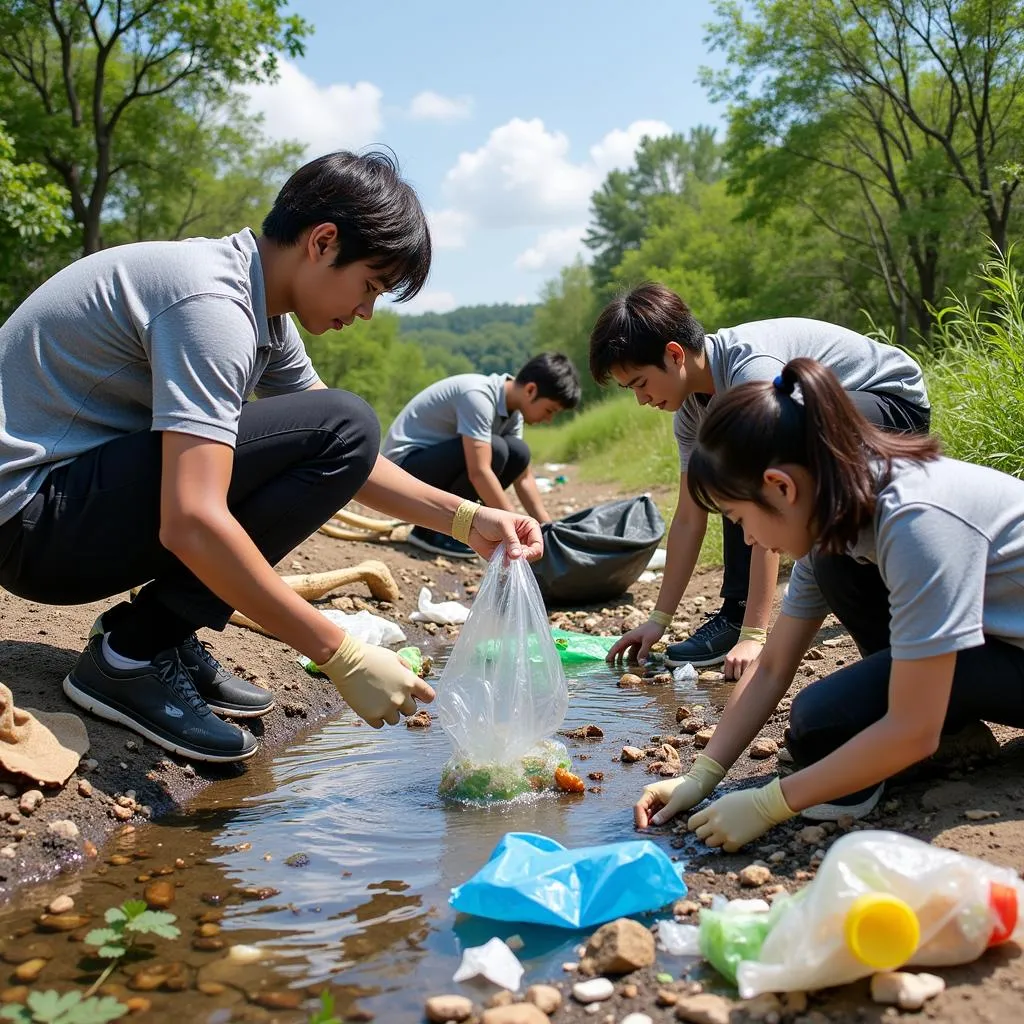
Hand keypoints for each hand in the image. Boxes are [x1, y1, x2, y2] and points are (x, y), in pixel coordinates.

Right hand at [321, 634, 435, 727]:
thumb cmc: (372, 656)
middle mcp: (401, 698)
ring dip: (389, 713)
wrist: (348, 662)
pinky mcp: (371, 716)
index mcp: (410, 682)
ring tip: (378, 701)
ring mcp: (386, 709)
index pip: (429, 696)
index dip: (424, 696)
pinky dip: (376, 718)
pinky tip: (370, 706)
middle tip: (391, 695)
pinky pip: (380, 725)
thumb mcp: (395, 658)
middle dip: (404, 704)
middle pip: (411, 710)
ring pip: (395, 720)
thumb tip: (411, 679)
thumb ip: (407, 671)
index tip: (418, 696)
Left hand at [468, 507, 542, 561]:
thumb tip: (518, 557)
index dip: (531, 553)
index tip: (520, 555)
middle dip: (520, 558)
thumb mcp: (503, 526)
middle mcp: (525, 540)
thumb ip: (511, 541)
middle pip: (531, 557)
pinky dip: (504, 565)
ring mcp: (516, 550)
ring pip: (520, 564)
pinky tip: (497, 557)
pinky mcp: (506, 558)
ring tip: (501, 552)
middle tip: (508, 554)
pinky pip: (509, 567)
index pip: (538, 546)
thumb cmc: (489, 519)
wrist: (471, 525)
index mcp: (530, 528)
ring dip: (511, 561)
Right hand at [608, 621, 664, 664]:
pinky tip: (632, 663)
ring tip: (620, 667)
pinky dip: (631, 657)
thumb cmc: (653, 630)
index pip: (616, 647)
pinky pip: (632, 651)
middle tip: (611, 666)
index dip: (611, 654)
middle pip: (619, 649)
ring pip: (625, 651)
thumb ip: (643, 652)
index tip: (606, 661)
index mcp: (628, 638)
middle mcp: (629, 639)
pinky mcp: (638, 642)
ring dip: (623, 658)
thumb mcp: (648, 641)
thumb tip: (640, 664)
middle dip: (614, 657)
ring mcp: (633, 641)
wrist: (659, 622)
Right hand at [634, 753, 725, 827]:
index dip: (640, 818)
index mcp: (650, 791)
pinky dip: (656, 820)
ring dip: (649, 822)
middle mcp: (650, 794)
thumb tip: (653, 823)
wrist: (698, 783)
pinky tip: (659, 827)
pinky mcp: (661, 804)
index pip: (639, 806)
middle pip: (641, 811)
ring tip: (652, 833)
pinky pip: (655, 814)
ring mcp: (655, 799)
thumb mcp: (677, 804)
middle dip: (643, 822)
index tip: (644, 830)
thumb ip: (665, 813)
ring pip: (648, 813)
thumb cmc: (688, 791)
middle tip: (647, 834)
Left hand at [687, 778, 794, 851]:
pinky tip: (735, 838)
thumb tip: (705, 819)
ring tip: (724, 835)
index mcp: (711, 810)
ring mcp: (725, 834)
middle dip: (705, 834)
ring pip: (710, 844)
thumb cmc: (745, 799)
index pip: (692, 822)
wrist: (764, 805)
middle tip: (712, 831)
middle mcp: (715, 823)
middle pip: (699, 835)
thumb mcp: (724, 801)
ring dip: (715, 841)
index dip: (694, 825)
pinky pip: (725, 849)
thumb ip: (713, 811)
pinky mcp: (736, 843)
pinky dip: (728, 846)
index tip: (699, 826)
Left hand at [723, 638, 763, 680]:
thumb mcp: (730, 657)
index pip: (728, 676)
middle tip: (739, 670)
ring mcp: (746, 661)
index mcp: (729, 659)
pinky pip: (750, 672)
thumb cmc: (738, 652)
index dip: (730, 677)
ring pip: (744, 676)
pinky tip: (749, 666)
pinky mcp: (753, 662)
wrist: (749, 644)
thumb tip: (722, 678)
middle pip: (736, 677)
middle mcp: (737, 660)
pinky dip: (750, 672)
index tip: (732, 675)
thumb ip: (726, 667)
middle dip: (737, 676)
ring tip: (744, 668)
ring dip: (744, 675)